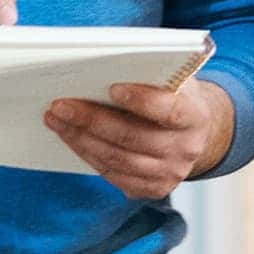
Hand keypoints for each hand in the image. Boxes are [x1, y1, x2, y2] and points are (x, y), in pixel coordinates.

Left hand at [44, 78, 235, 200]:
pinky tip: (72, 138)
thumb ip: (152, 74)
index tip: (112, 87)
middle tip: (61, 105)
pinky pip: (114, 175)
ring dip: (81, 139)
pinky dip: (89, 155)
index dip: (142, 101)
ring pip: (117, 160)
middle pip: (133, 138)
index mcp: (196, 116)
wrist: (196, 133)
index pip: (169, 111)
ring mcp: (170, 173)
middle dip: (92, 120)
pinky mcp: (154, 189)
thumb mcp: (175, 79)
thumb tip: (106, 64)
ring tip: (57, 120)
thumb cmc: (176, 96)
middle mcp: (186, 149)